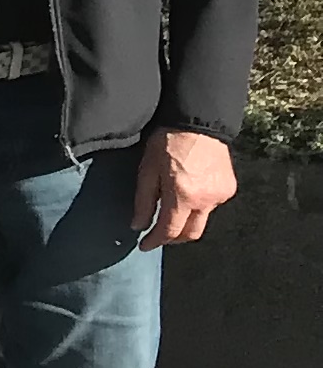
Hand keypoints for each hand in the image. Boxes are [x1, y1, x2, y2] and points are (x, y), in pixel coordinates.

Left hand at [133, 128, 235, 247]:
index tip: (144, 245)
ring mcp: (221, 195)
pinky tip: (189, 193)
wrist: (198, 122)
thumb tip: (138, 226)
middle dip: (173, 238)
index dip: (155, 241)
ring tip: (172, 210)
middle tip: (158, 234)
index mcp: (183, 197)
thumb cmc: (167, 142)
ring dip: (187, 220)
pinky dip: (199, 205)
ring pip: (202, 220)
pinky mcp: (229, 188)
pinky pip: (212, 205)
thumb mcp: (147, 170)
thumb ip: (144, 202)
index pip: (169, 231)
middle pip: (191, 233)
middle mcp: (206, 201)